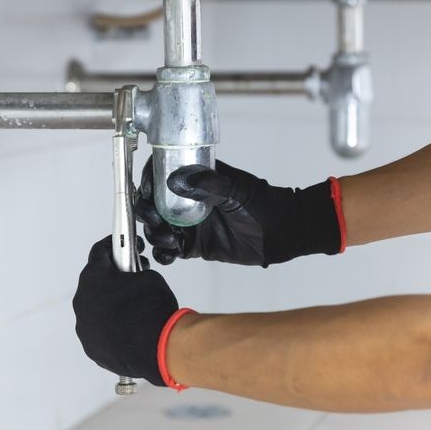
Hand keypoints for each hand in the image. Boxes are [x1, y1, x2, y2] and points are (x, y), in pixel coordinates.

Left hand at [73, 236, 176, 385]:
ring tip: (132, 309)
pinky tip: (128, 329)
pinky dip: (110, 329)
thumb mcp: (150, 277)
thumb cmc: (152, 309)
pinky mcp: (91, 347)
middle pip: (95, 283)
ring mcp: (85, 326)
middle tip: (131, 279)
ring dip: (109, 306)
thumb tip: (134, 280)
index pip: (99, 252)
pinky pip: (99, 332)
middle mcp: (83, 300)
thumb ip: (135, 273)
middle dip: (112, 279)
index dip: (113, 246)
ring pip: (94, 310)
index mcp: (94, 276)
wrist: (157, 347)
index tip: (121, 246)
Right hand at [134, 159, 344, 266]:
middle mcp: (188, 199)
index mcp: (196, 178)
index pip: (161, 174)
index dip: (147, 182)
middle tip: (156, 220)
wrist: (284, 233)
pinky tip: (169, 255)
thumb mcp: (236, 190)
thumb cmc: (265, 204)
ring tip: (170, 239)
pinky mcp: (195, 246)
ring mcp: (190, 223)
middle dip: (146, 212)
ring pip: (158, 227)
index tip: (146, 193)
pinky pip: (170, 250)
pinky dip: (163, 254)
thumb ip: (208, 185)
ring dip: (154, 234)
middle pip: (153, 203)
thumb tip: (177, 180)